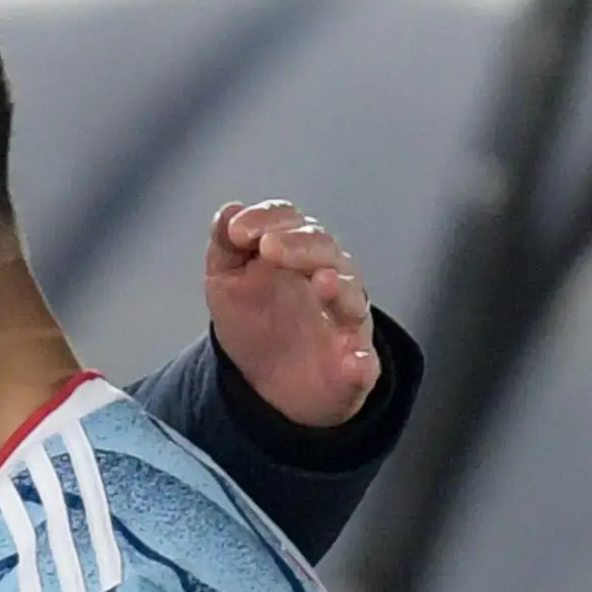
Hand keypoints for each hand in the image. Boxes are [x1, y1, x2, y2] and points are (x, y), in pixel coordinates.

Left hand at [203, 200, 377, 429]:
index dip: (267, 220)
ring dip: (340, 288)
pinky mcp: (354, 363)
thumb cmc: (254, 320)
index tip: (237, 230)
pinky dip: (360, 362)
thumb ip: (227, 247)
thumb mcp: (227, 281)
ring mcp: (345, 320)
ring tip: (322, 282)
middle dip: (299, 245)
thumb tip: (228, 210)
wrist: (264, 381)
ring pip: (352, 296)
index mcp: (297, 253)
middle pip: (324, 250)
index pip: (290, 223)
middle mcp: (329, 277)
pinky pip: (364, 363)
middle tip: (270, 248)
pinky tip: (352, 362)